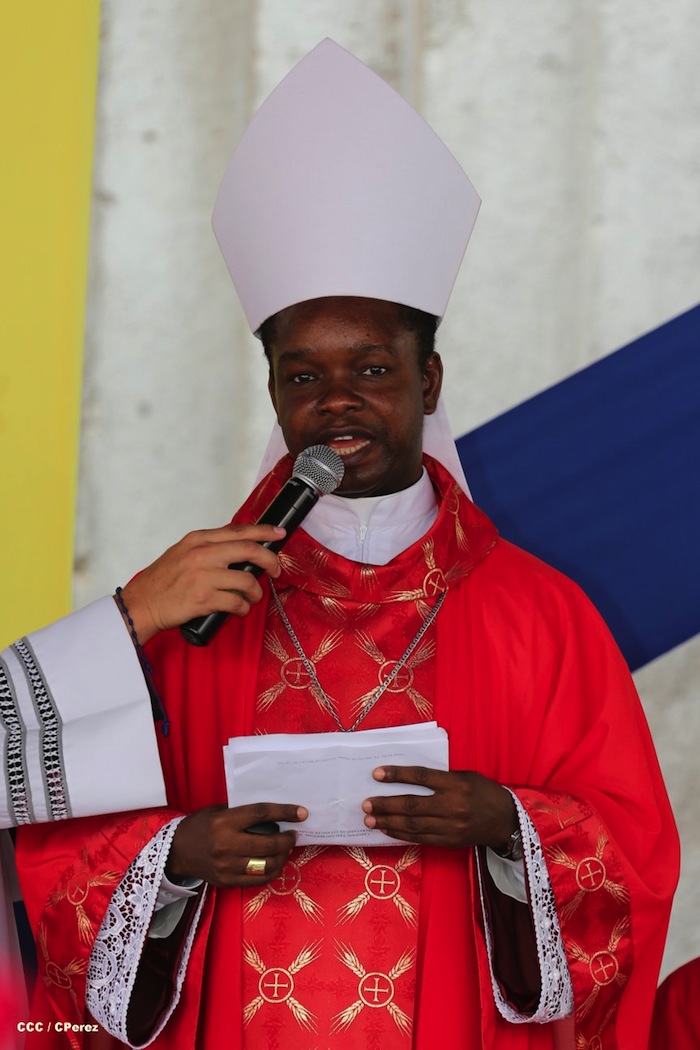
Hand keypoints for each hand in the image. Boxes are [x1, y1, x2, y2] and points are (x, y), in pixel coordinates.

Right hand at [116, 524, 285, 642]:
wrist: (141, 603)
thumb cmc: (162, 581)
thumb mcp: (182, 553)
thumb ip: (208, 548)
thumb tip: (239, 550)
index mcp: (198, 539)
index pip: (238, 530)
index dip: (263, 531)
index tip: (279, 534)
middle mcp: (202, 553)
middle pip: (249, 550)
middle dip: (270, 561)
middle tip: (276, 570)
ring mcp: (203, 575)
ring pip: (247, 580)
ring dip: (255, 592)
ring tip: (252, 597)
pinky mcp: (204, 598)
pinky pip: (237, 602)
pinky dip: (243, 608)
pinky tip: (240, 609)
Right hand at [166, 803, 307, 886]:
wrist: (177, 852)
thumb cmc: (200, 825)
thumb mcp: (217, 811)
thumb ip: (241, 812)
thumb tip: (272, 812)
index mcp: (224, 822)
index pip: (260, 814)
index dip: (284, 812)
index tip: (301, 812)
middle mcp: (226, 845)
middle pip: (267, 844)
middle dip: (287, 840)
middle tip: (294, 834)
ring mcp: (227, 866)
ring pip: (266, 865)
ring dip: (282, 857)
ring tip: (285, 849)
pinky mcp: (227, 881)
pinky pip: (257, 880)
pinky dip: (271, 872)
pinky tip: (275, 863)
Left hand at [362, 767, 516, 850]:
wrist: (505, 820)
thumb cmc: (483, 792)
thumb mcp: (465, 776)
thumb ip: (441, 777)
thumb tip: (408, 777)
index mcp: (456, 784)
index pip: (421, 777)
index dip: (397, 775)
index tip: (377, 774)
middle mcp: (452, 806)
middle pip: (412, 805)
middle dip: (386, 804)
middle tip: (365, 804)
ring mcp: (450, 826)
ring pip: (413, 825)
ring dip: (389, 822)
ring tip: (370, 819)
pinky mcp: (449, 841)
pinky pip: (421, 838)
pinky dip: (401, 834)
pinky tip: (388, 830)